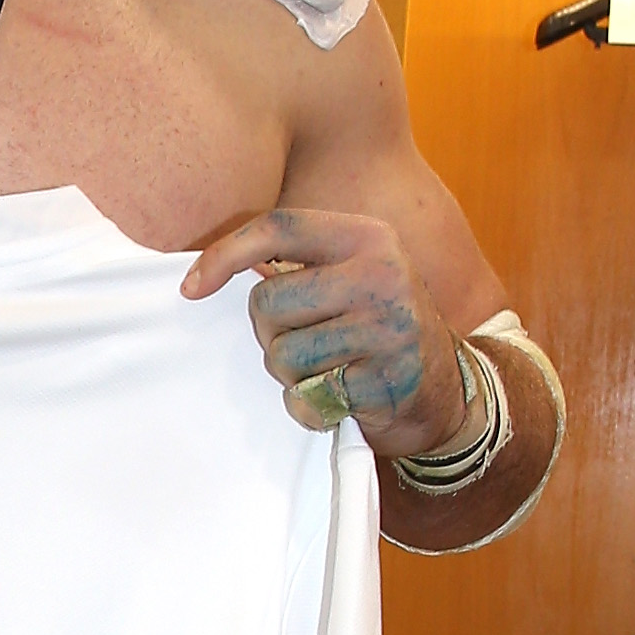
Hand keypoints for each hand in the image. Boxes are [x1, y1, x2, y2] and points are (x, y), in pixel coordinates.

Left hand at [182, 206, 466, 454]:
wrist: (443, 388)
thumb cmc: (377, 326)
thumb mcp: (353, 273)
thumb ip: (298, 262)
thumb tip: (207, 267)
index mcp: (368, 237)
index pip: (279, 227)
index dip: (224, 254)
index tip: (191, 289)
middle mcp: (381, 274)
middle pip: (268, 302)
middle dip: (270, 331)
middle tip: (306, 339)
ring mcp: (386, 328)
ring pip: (281, 355)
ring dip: (291, 373)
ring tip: (328, 367)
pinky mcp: (382, 381)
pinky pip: (305, 398)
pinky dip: (309, 407)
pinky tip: (340, 395)